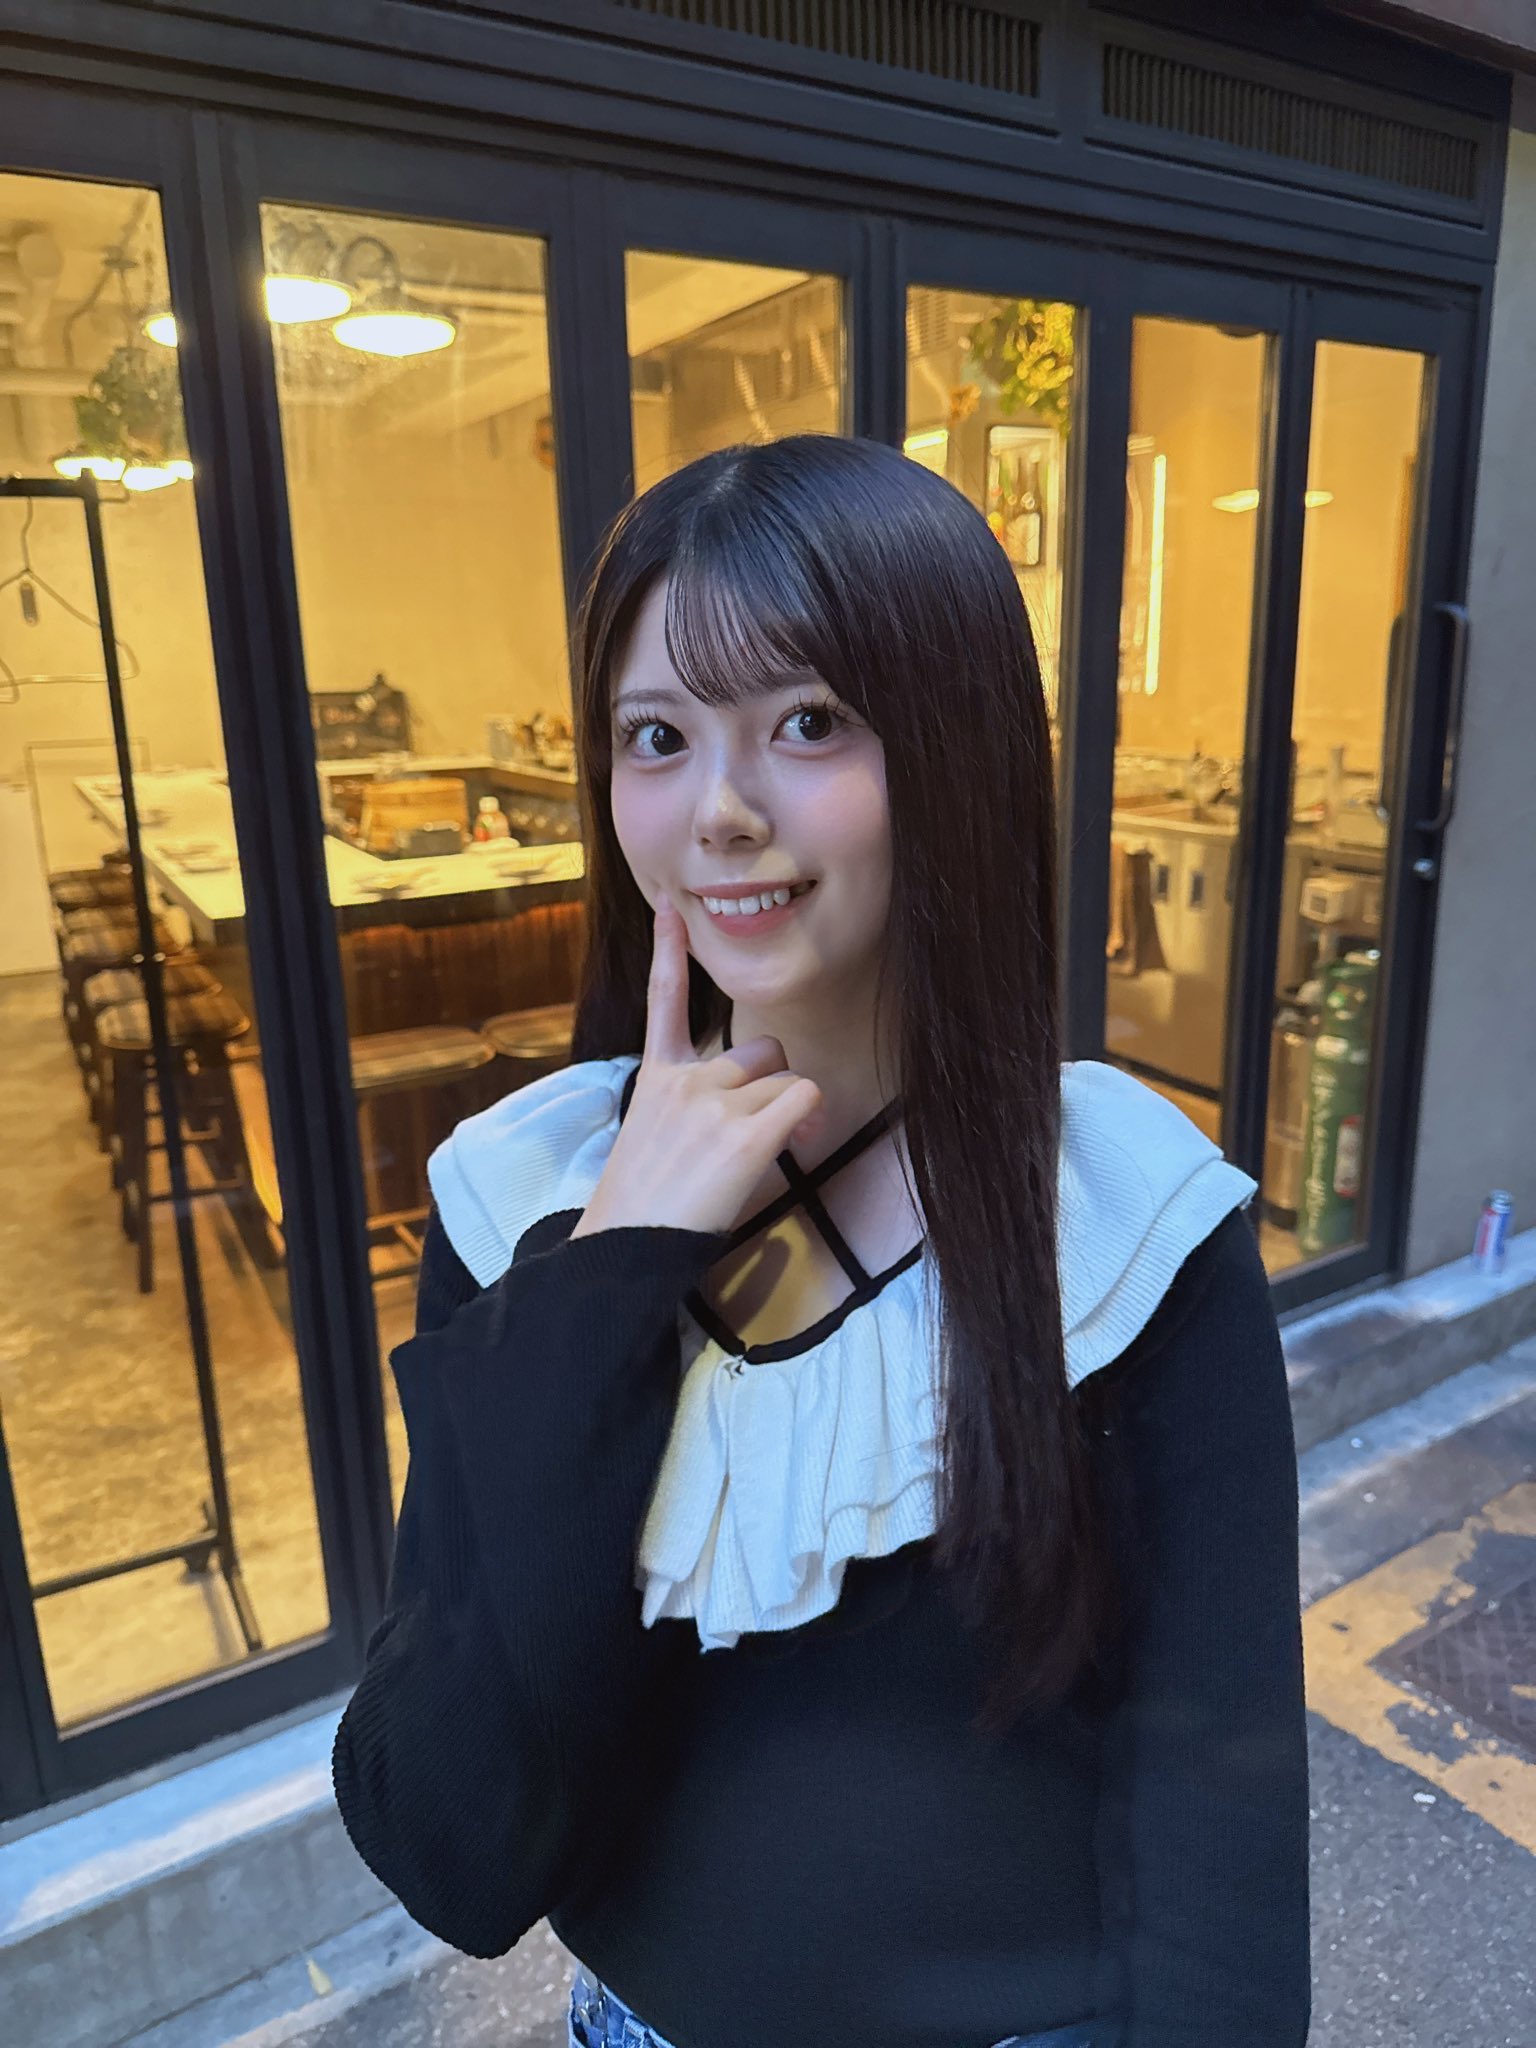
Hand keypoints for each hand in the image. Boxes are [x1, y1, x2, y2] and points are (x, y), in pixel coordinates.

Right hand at [569, 892, 823, 1238]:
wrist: (626, 1248)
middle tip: (765, 1130)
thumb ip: (696, 1106)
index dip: (669, 949)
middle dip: (772, 1084)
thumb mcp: (654, 1138)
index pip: (663, 1000)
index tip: (670, 906)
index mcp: (657, 1077)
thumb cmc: (643, 1208)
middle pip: (762, 1050)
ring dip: (787, 1114)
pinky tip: (789, 1150)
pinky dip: (807, 1122)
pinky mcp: (746, 1134)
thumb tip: (756, 1113)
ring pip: (785, 1079)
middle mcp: (685, 1080)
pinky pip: (803, 1098)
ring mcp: (714, 1103)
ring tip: (762, 1155)